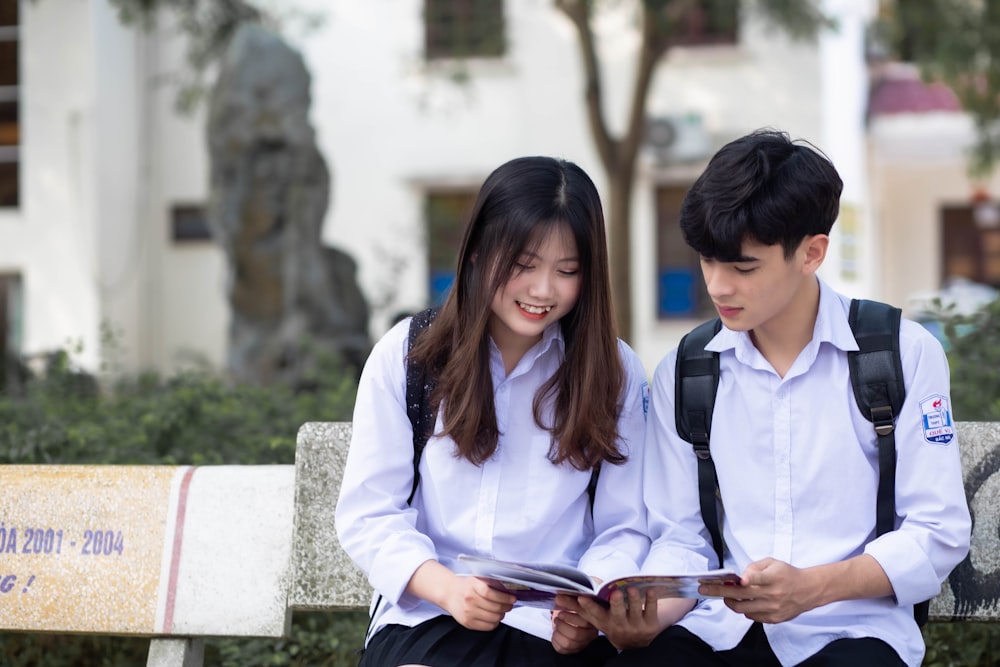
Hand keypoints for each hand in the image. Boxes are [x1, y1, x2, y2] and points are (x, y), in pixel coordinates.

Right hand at [440, 576, 515, 629]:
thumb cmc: (466, 586)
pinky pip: (488, 627)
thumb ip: (491, 583)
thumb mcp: (477, 579)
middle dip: (506, 607)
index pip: (491, 593)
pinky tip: (494, 617)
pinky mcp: (468, 623)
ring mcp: (468, 612)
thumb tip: (509, 591)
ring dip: (502, 615)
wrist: (450, 594)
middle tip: (509, 605)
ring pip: (493, 618)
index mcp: (472, 585)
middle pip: (494, 607)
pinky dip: (495, 623)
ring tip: (502, 611)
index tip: (512, 598)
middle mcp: (469, 599)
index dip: (504, 597)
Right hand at [557, 588, 666, 650]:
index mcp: (605, 623)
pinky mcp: (651, 624)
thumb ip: (580, 608)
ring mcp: (636, 626)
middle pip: (617, 614)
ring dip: (634, 598)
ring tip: (631, 588)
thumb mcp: (597, 619)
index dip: (588, 606)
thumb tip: (557, 596)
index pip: (595, 614)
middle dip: (616, 603)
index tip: (581, 596)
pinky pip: (652, 610)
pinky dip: (651, 599)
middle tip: (615, 592)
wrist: (636, 641)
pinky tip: (650, 589)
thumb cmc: (612, 623)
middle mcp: (619, 625)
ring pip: (635, 610)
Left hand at [700, 558, 815, 623]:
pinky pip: (752, 616)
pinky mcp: (774, 618)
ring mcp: (773, 608)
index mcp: (774, 577)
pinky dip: (744, 610)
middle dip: (720, 592)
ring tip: (724, 596)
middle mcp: (773, 594)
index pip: (759, 578)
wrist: (808, 590)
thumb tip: (739, 577)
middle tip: (704, 589)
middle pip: (742, 596)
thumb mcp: (772, 563)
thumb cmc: (787, 574)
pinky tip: (743, 602)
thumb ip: (754, 568)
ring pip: (743, 609)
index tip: (739, 579)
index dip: (749, 578)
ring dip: (729, 602)